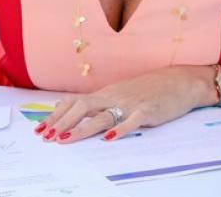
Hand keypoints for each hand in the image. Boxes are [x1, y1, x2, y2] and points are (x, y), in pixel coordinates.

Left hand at [35, 66, 216, 143]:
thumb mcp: (120, 92)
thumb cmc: (149, 89)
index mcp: (107, 93)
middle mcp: (114, 97)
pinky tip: (109, 138)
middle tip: (45, 137)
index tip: (40, 129)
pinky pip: (132, 121)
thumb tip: (70, 107)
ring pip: (102, 116)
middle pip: (82, 107)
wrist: (180, 81)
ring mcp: (131, 104)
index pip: (75, 102)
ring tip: (64, 139)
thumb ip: (98, 101)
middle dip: (61, 122)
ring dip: (81, 128)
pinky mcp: (148, 111)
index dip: (56, 115)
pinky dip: (120, 130)